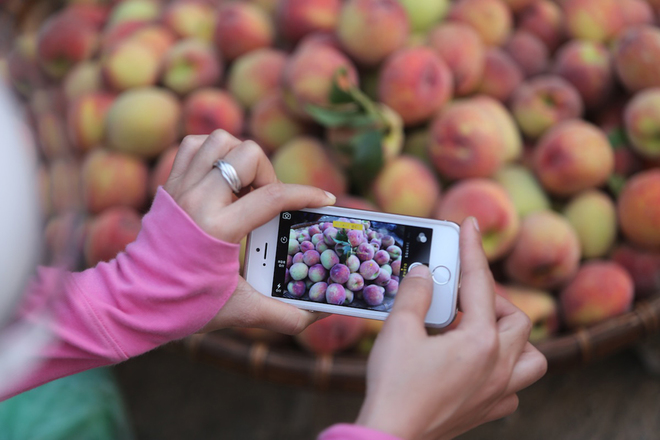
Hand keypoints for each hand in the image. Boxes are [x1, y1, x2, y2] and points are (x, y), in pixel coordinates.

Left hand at [164, 130, 334, 333]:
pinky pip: (194, 146)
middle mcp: (197, 200)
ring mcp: (180, 188)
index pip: (272, 197)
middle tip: (268, 200)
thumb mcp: (240, 311)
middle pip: (246, 155)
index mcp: (217, 229)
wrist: (132, 300)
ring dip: (240, 157)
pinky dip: (214, 152)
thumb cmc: (185, 306)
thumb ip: (283, 316)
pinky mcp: (169, 184)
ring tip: (246, 186)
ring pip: (220, 141)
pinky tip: (222, 178)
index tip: (324, 199)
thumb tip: (317, 317)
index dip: (306, 195)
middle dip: (268, 172)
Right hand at [355, 218, 546, 439]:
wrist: (390, 436)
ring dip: (513, 337)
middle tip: (464, 294)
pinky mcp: (486, 411)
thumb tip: (425, 272)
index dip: (472, 250)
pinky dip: (504, 370)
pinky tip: (479, 366)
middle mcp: (498, 367)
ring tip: (483, 330)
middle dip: (494, 299)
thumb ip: (416, 295)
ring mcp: (497, 393)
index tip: (468, 225)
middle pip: (518, 320)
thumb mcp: (398, 330)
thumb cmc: (394, 386)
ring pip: (531, 358)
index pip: (479, 284)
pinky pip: (514, 388)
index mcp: (479, 342)